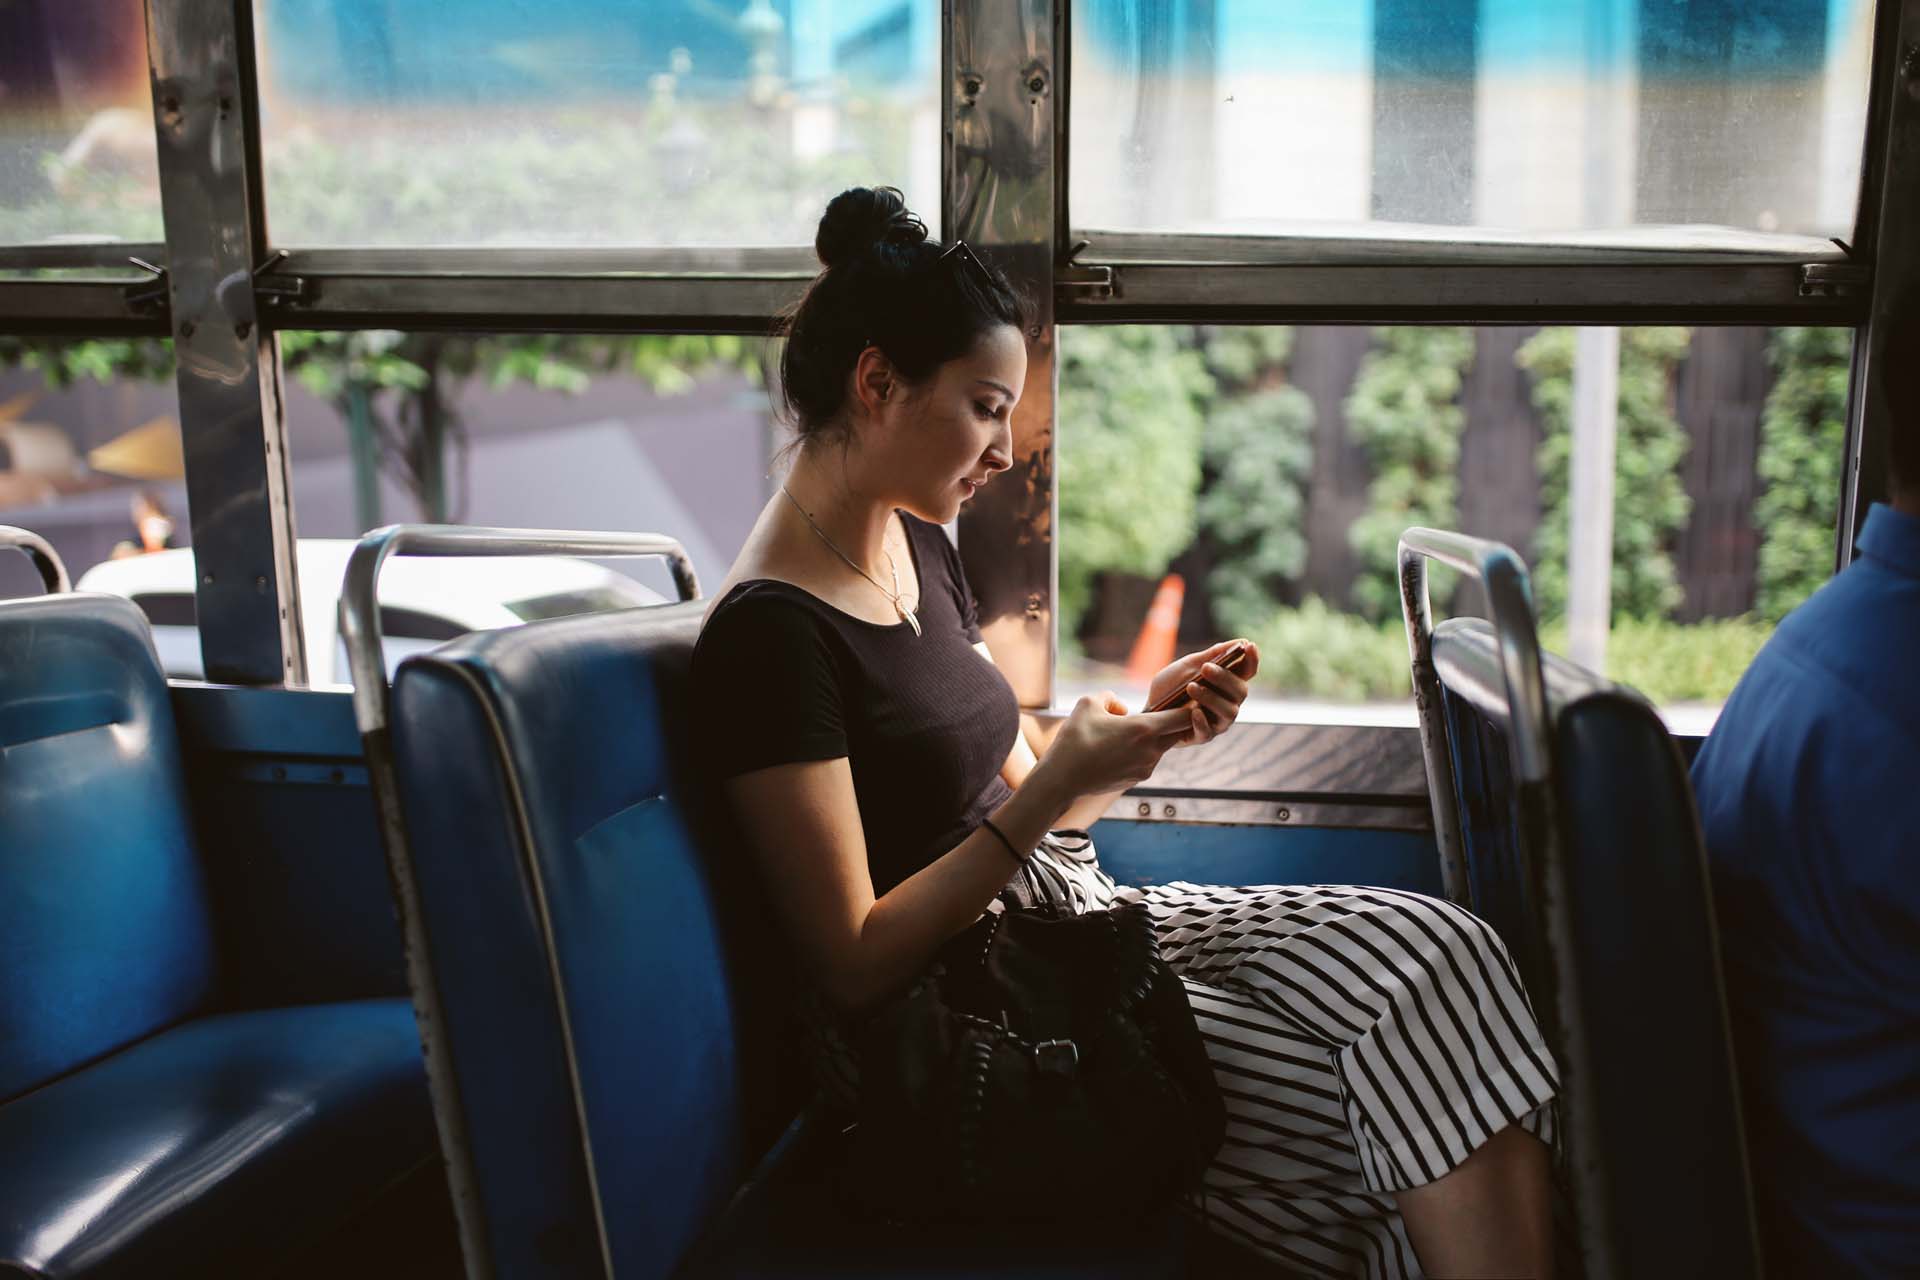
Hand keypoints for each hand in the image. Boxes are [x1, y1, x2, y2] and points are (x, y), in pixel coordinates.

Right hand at [1032, 692, 1197, 805]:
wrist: (1061, 780)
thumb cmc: (1074, 740)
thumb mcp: (1088, 704)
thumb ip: (1110, 697)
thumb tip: (1121, 708)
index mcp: (1144, 729)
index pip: (1184, 717)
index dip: (1189, 706)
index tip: (1187, 698)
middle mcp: (1151, 751)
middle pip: (1177, 733)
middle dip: (1173, 722)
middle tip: (1161, 710)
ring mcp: (1145, 768)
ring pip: (1160, 746)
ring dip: (1151, 737)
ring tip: (1124, 732)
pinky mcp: (1136, 779)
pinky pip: (1146, 760)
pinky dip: (1139, 752)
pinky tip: (1116, 749)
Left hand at [1143, 639, 1259, 747]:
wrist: (1146, 709)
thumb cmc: (1171, 687)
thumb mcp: (1188, 667)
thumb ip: (1212, 656)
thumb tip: (1240, 642)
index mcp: (1227, 684)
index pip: (1247, 672)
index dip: (1252, 659)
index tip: (1249, 645)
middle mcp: (1228, 703)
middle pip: (1241, 691)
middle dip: (1225, 678)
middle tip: (1205, 668)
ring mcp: (1217, 722)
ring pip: (1228, 712)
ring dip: (1211, 698)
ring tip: (1191, 687)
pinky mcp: (1202, 736)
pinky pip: (1208, 732)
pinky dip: (1202, 721)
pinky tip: (1193, 712)